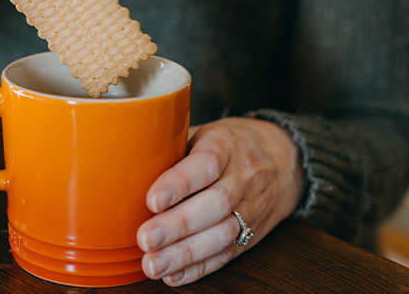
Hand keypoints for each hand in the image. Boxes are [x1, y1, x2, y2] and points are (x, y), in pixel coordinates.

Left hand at [136, 117, 304, 285]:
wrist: (284, 161)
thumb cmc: (229, 146)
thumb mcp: (205, 133)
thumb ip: (174, 149)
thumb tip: (124, 165)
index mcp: (227, 146)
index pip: (205, 164)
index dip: (179, 184)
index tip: (152, 200)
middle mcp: (243, 178)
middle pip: (214, 204)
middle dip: (177, 226)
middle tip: (145, 240)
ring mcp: (251, 209)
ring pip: (222, 234)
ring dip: (185, 253)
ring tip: (153, 264)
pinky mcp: (252, 235)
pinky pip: (227, 254)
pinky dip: (199, 268)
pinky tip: (173, 275)